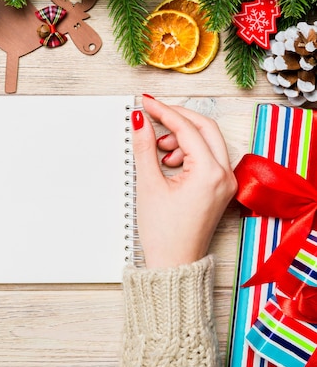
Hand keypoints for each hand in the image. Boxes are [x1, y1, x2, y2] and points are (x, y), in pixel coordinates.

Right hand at [130, 96, 236, 268]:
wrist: (174, 263)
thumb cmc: (165, 234)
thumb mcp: (149, 185)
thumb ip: (144, 148)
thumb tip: (140, 121)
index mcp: (210, 173)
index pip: (187, 128)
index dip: (164, 111)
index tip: (146, 103)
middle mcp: (224, 175)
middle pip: (204, 128)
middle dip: (177, 118)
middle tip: (153, 113)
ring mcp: (225, 182)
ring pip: (208, 141)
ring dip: (182, 136)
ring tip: (158, 150)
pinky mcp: (220, 188)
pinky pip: (207, 156)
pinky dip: (188, 151)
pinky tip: (168, 162)